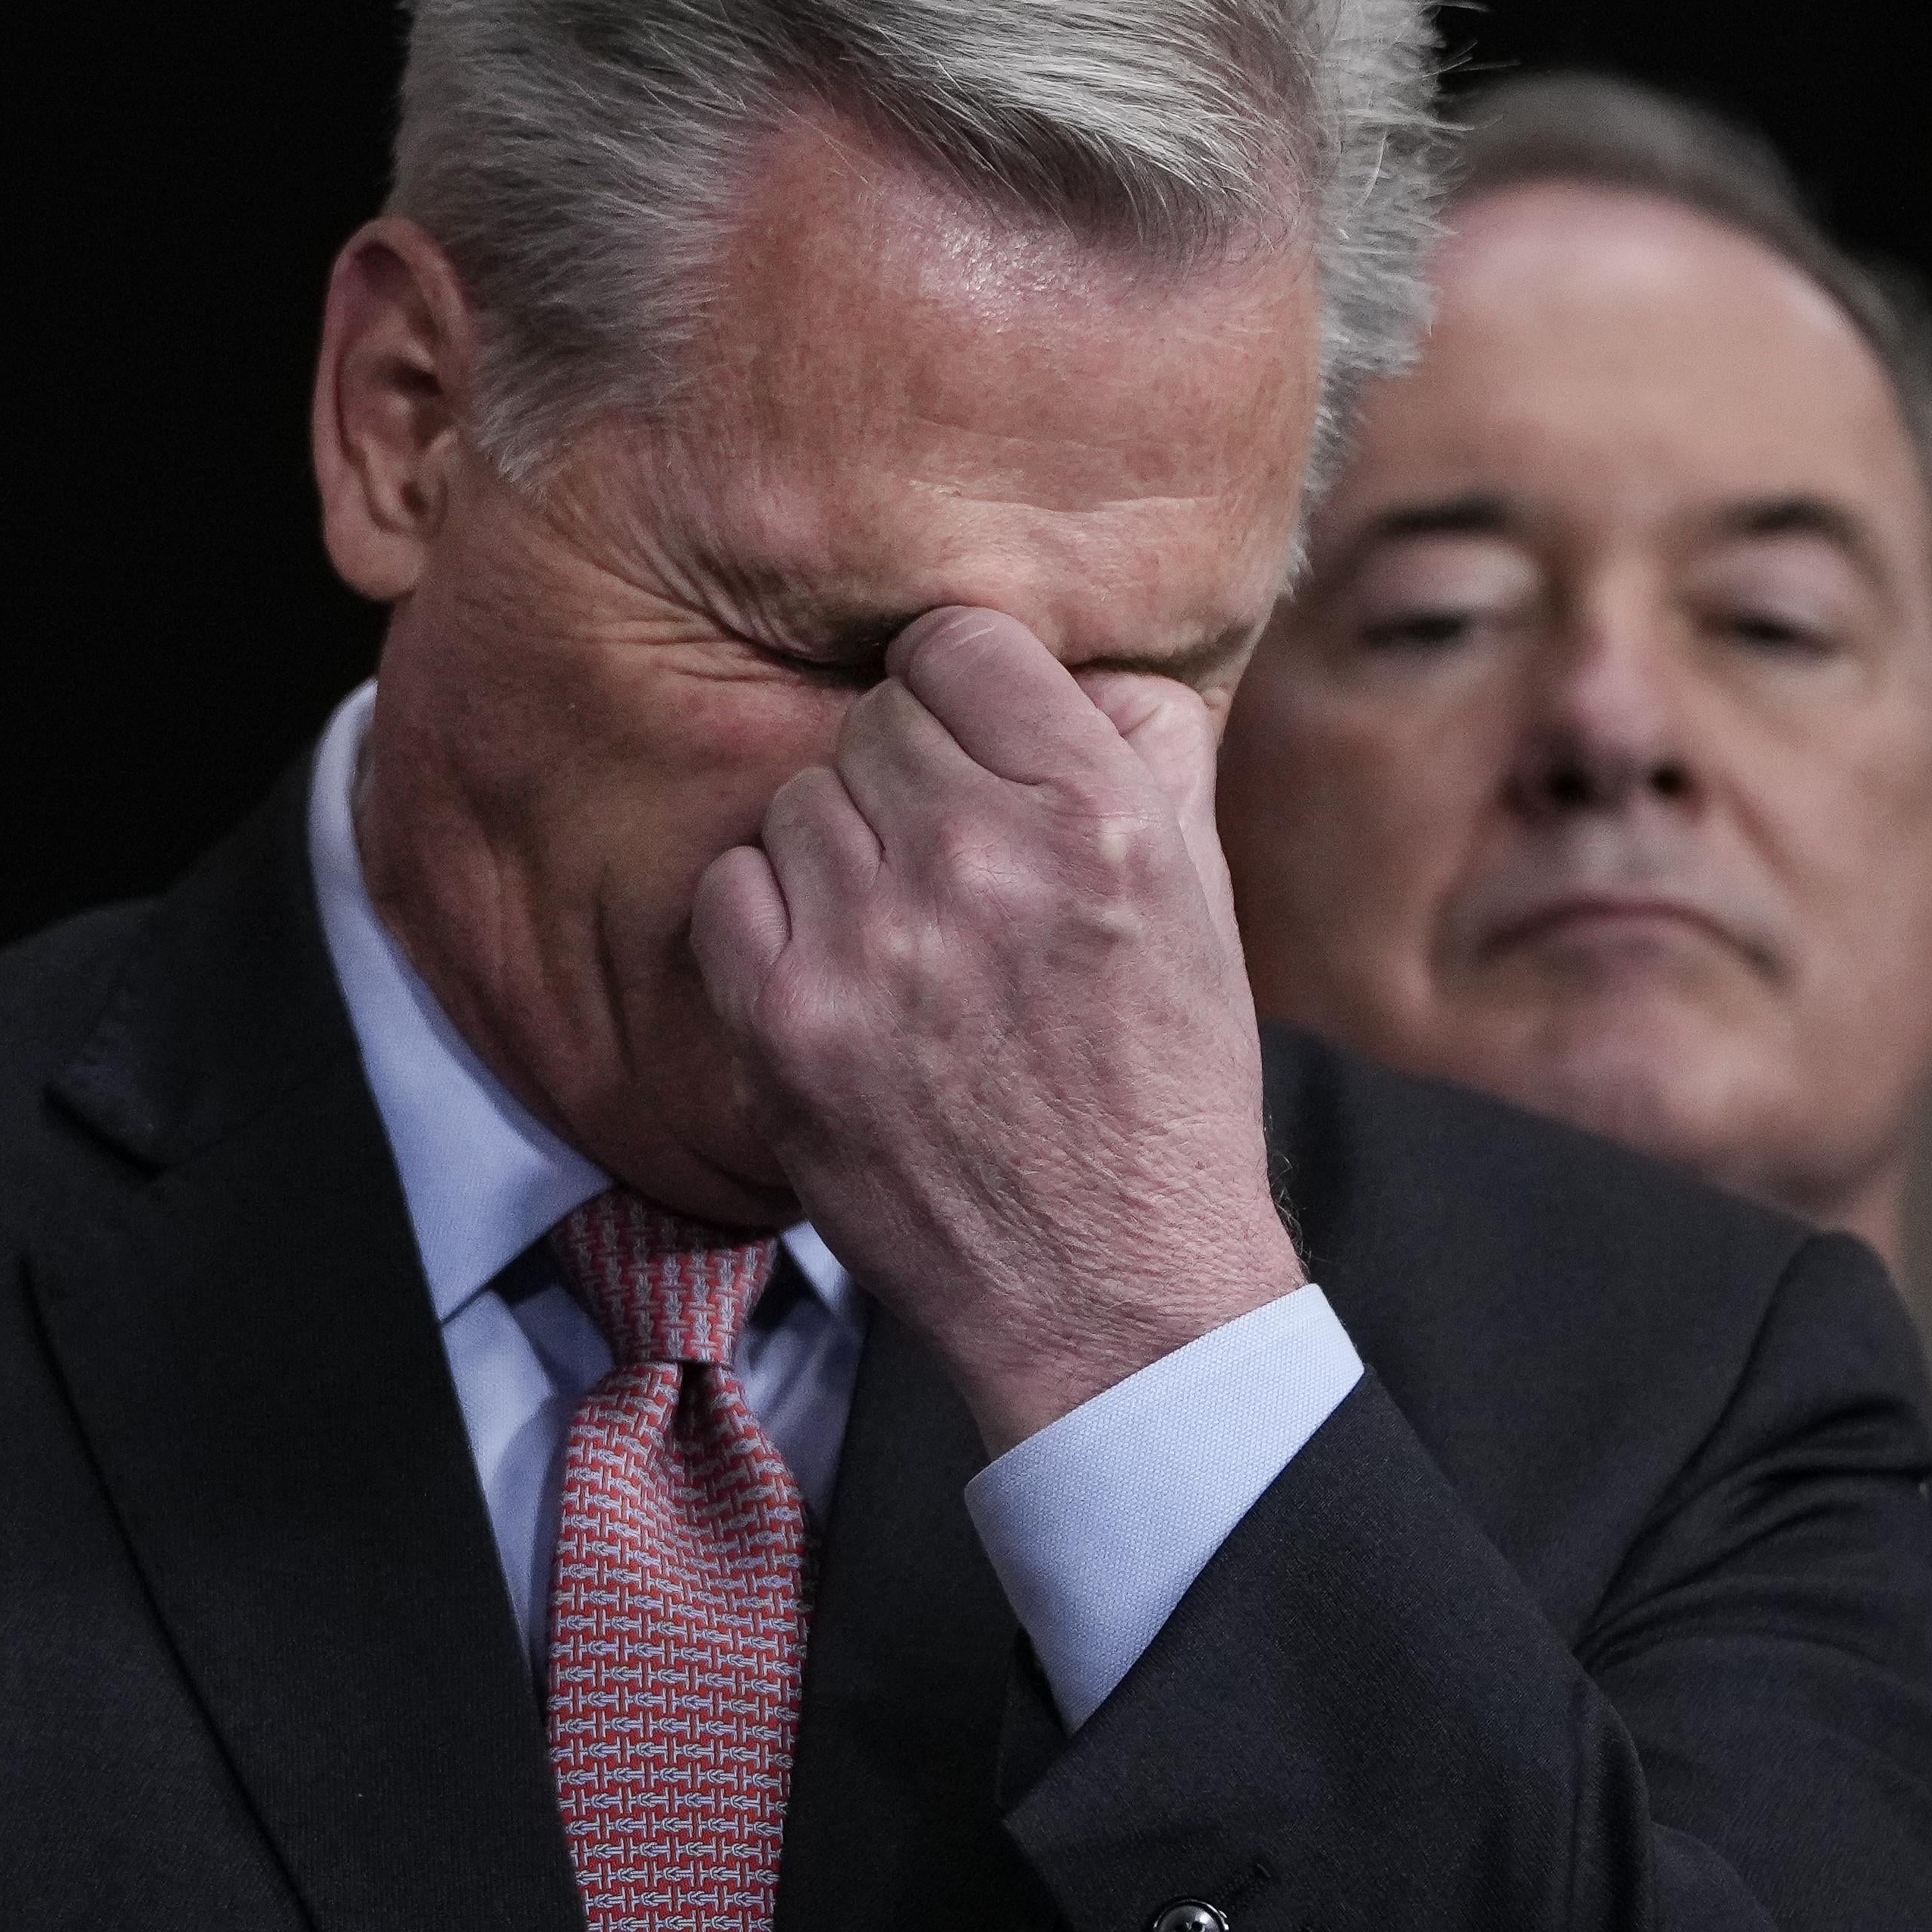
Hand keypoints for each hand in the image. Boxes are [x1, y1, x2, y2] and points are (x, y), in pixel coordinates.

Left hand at [690, 606, 1301, 1451]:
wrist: (1115, 1289)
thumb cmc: (1163, 1085)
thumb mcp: (1202, 893)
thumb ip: (1142, 744)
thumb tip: (1067, 657)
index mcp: (1096, 811)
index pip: (959, 642)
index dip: (963, 690)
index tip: (971, 749)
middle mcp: (980, 859)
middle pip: (872, 721)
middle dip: (906, 782)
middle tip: (952, 869)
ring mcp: (873, 943)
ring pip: (797, 801)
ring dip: (840, 855)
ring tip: (905, 937)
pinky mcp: (788, 1024)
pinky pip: (729, 889)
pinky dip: (771, 922)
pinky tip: (839, 977)